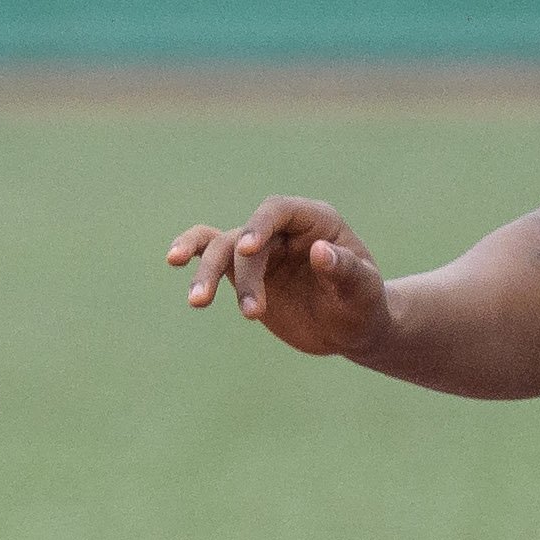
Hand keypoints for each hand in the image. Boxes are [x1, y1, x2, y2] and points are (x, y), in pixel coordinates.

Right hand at [166, 198, 389, 356]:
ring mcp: (261, 248)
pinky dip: (192, 255)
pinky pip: (211, 254)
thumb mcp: (364, 292)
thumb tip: (320, 252)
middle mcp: (283, 229)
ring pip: (220, 247)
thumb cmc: (365, 305)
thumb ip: (345, 271)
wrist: (351, 328)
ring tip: (198, 303)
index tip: (248, 250)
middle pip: (246, 236)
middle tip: (251, 313)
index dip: (260, 225)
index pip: (278, 210)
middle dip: (242, 273)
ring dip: (206, 274)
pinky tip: (174, 261)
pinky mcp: (243, 270)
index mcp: (315, 221)